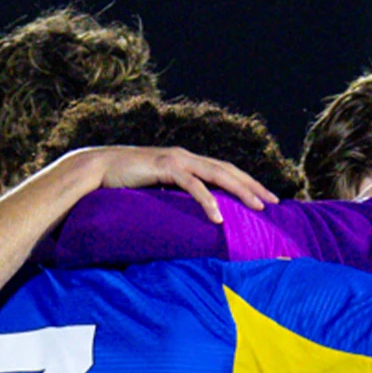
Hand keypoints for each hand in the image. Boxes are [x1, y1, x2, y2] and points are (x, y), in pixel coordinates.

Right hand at [81, 147, 278, 221]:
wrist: (98, 168)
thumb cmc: (126, 181)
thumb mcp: (157, 189)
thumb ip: (174, 195)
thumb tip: (190, 213)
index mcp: (187, 161)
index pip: (224, 170)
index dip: (246, 182)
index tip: (265, 197)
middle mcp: (186, 156)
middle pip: (228, 170)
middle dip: (253, 186)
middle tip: (273, 202)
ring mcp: (176, 160)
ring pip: (217, 174)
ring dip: (240, 191)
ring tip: (257, 207)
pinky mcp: (164, 167)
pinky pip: (192, 185)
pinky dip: (207, 200)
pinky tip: (218, 216)